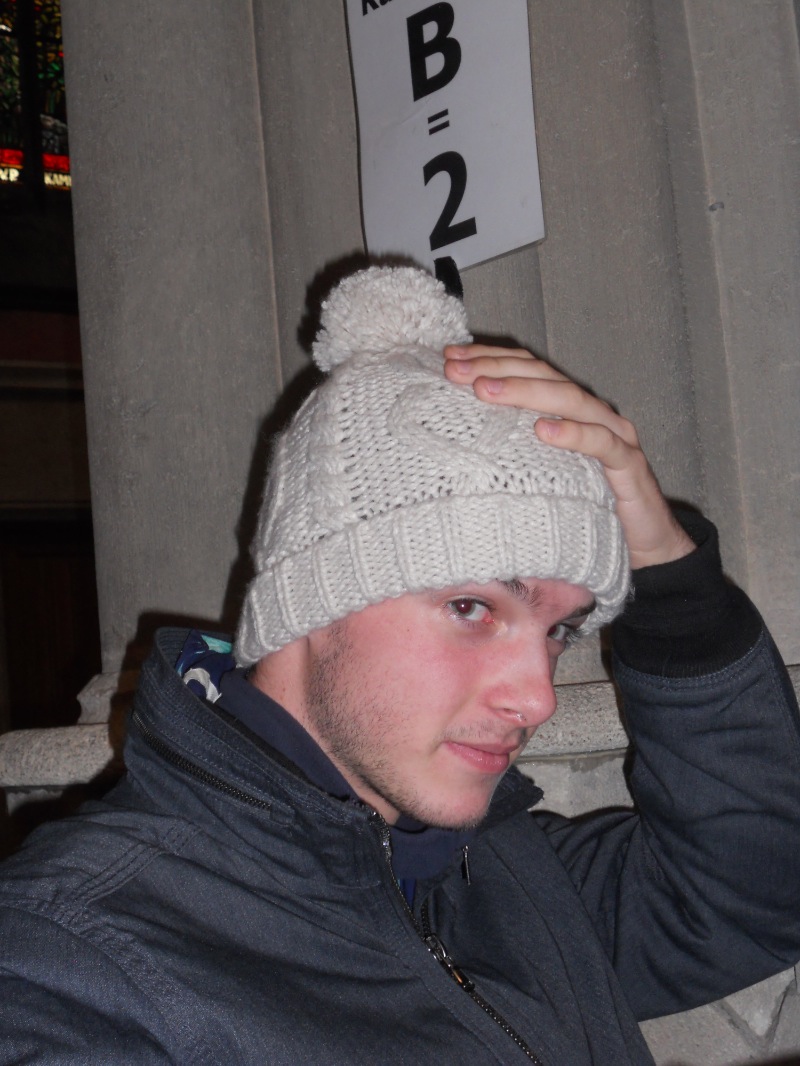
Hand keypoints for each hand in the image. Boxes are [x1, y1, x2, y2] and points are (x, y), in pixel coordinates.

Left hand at [444, 344, 694, 568]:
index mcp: (567, 409)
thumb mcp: (539, 472)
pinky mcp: (629, 464)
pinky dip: (573, 434)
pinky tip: (542, 430)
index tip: (448, 357)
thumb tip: (458, 438)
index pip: (527, 368)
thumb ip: (512, 450)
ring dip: (525, 392)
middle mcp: (591, 412)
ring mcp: (614, 434)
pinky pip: (601, 443)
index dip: (490, 358)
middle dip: (496, 369)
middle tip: (455, 369)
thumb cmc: (586, 507)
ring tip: (485, 390)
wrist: (645, 545)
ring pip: (569, 399)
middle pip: (543, 375)